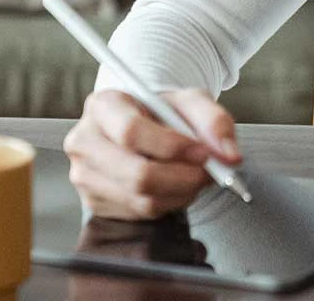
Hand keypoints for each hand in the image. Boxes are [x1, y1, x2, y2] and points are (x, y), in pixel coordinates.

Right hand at [64, 87, 242, 219]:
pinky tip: (176, 186)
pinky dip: (170, 202)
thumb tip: (229, 155)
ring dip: (181, 192)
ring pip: (142, 199)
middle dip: (183, 178)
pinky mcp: (94, 202)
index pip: (132, 132)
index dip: (172, 146)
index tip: (204, 152)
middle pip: (136, 174)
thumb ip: (214, 121)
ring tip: (195, 175)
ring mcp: (85, 176)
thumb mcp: (190, 102)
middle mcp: (85, 141)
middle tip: (210, 172)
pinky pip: (141, 212)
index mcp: (102, 106)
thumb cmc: (162, 112)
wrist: (143, 127)